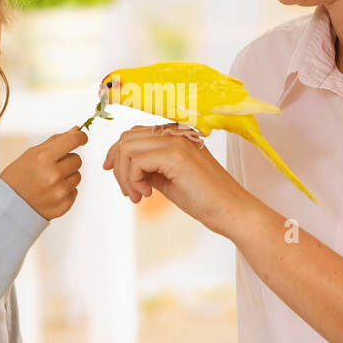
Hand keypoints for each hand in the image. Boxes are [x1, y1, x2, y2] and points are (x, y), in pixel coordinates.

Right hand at [0, 126, 86, 219]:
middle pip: (77, 160)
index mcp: (44, 158)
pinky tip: (50, 192)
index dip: (80, 137)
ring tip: (50, 180)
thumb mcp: (32, 154)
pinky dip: (65, 190)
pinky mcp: (63, 205)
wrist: (8, 205)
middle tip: (53, 166)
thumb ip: (56, 141)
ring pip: (78, 176)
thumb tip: (76, 130)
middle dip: (67, 160)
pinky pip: (74, 191)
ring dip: (67, 176)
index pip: (73, 141)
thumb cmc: (18, 176)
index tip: (81, 137)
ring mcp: (59, 192)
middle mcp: (53, 175)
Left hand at [102, 123, 251, 236]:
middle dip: (118, 167)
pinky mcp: (176, 155)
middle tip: (129, 192)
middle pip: (127, 138)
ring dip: (125, 176)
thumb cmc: (203, 198)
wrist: (230, 210)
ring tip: (137, 196)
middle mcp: (175, 132)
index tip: (112, 172)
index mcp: (175, 134)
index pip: (134, 134)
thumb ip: (147, 167)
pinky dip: (134, 180)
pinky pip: (137, 162)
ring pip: (128, 149)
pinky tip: (147, 195)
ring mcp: (176, 141)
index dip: (117, 153)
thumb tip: (122, 167)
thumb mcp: (167, 178)